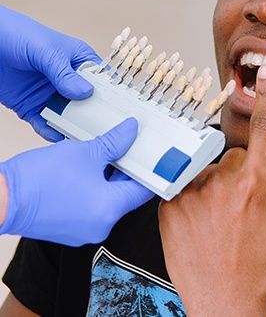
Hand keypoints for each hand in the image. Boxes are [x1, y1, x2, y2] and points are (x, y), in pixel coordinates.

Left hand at [0, 6, 99, 140]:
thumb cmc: (18, 34)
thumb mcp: (46, 52)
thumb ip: (65, 74)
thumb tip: (86, 93)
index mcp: (79, 61)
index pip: (102, 80)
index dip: (112, 95)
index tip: (121, 111)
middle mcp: (68, 80)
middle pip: (87, 102)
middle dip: (94, 116)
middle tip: (103, 131)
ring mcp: (50, 94)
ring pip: (68, 116)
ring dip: (74, 127)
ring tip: (82, 139)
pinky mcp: (31, 106)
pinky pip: (44, 123)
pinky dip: (50, 131)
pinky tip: (56, 137)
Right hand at [0, 118, 153, 245]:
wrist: (0, 199)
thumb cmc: (39, 180)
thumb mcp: (85, 152)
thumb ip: (114, 142)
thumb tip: (130, 132)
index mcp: (110, 210)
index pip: (144, 190)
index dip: (150, 169)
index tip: (153, 156)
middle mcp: (101, 226)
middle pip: (126, 194)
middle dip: (127, 170)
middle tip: (128, 148)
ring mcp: (84, 230)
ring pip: (108, 199)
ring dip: (109, 177)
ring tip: (106, 154)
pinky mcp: (70, 229)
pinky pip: (92, 206)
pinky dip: (94, 188)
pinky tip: (89, 168)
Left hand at [158, 65, 265, 315]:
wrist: (221, 307)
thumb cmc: (265, 275)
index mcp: (256, 186)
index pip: (263, 128)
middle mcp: (220, 184)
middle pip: (234, 153)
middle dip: (243, 169)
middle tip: (246, 205)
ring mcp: (191, 193)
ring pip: (209, 166)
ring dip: (218, 181)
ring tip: (224, 217)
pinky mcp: (169, 205)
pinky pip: (185, 180)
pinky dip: (195, 190)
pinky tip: (204, 218)